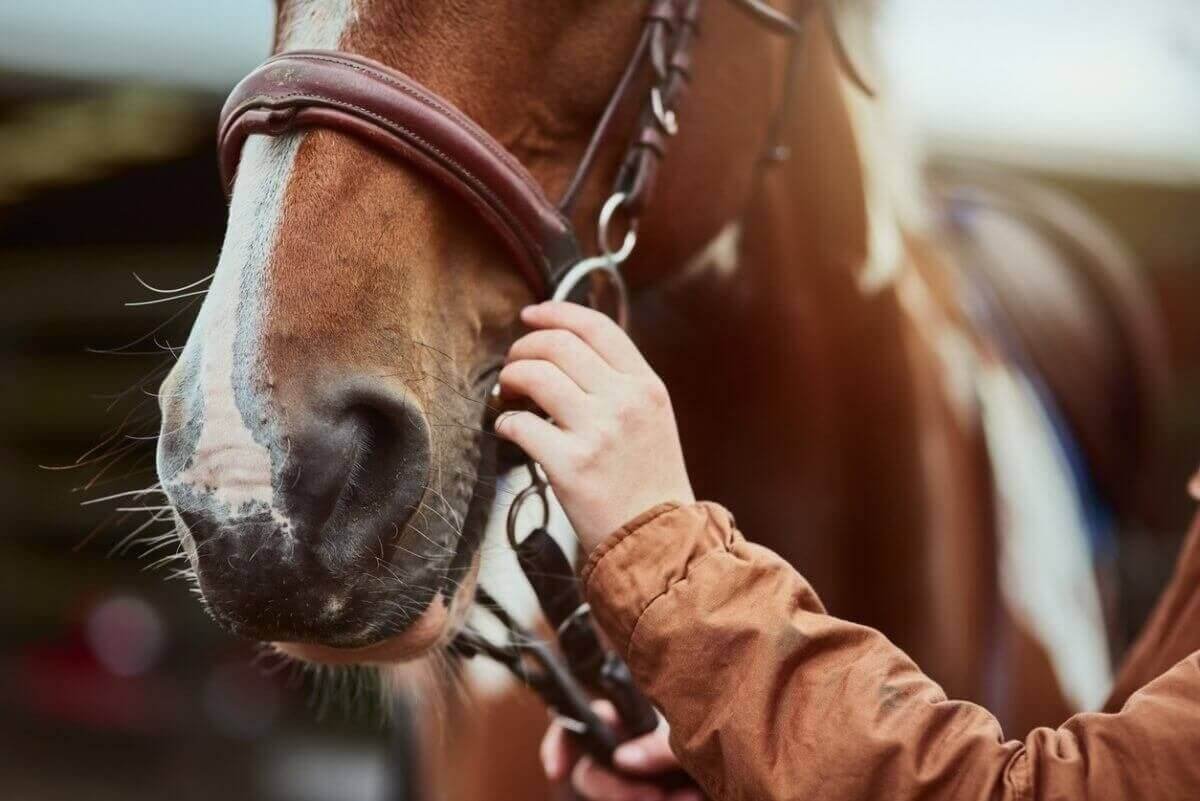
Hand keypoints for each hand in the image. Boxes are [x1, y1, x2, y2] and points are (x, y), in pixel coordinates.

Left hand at [495, 302, 694, 554]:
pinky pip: (520, 425)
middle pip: (557, 344)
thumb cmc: (650, 483)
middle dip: (523, 348)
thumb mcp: (652, 420)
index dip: (556, 312)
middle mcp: (625, 401)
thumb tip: (566, 350)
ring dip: (510, 379)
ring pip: (534, 376)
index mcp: (646, 386)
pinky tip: (511, 432)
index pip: (596, 326)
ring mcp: (598, 432)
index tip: (531, 316)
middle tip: (513, 365)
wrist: (660, 541)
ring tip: (509, 395)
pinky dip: (506, 423)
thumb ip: (620, 384)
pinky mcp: (571, 465)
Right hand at [541, 701, 703, 800]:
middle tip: (654, 797)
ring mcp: (637, 779)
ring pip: (616, 793)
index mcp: (629, 719)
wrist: (746, 759)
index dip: (560, 743)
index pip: (578, 723)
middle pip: (591, 771)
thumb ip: (658, 743)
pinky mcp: (649, 795)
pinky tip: (693, 800)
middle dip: (613, 788)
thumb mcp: (693, 732)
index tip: (557, 769)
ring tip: (689, 799)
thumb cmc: (719, 733)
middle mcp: (626, 750)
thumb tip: (622, 760)